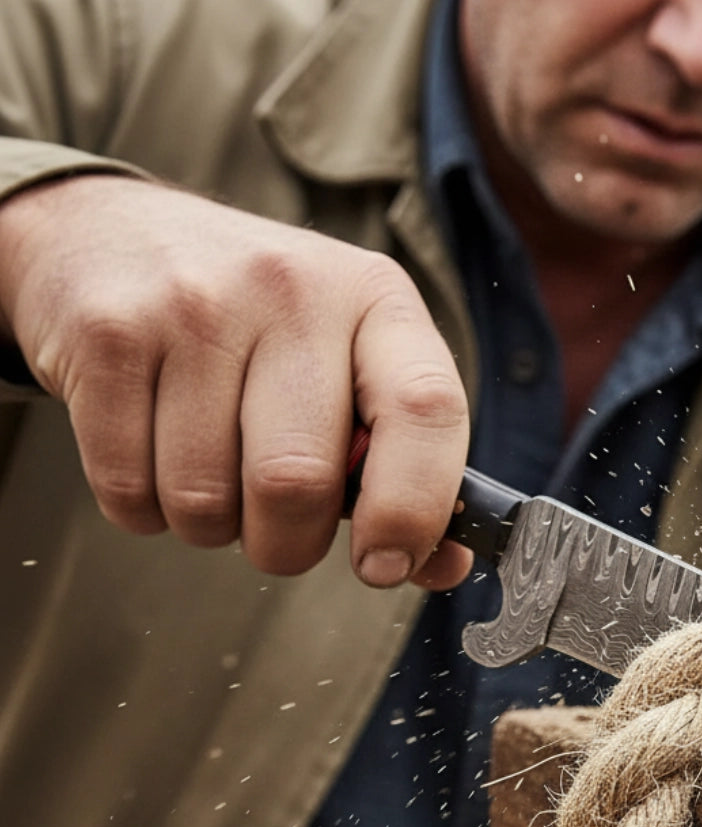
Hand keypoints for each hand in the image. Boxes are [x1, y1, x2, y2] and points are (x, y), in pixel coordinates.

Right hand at [0, 175, 470, 587]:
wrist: (112, 232)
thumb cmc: (257, 324)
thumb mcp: (350, 360)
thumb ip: (403, 463)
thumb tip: (441, 565)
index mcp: (376, 299)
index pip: (426, 409)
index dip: (413, 508)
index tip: (386, 563)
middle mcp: (292, 290)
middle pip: (297, 482)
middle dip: (287, 544)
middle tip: (278, 530)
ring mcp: (192, 303)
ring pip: (204, 501)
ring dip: (212, 527)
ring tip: (211, 474)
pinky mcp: (107, 333)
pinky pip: (129, 490)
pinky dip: (146, 510)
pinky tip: (154, 456)